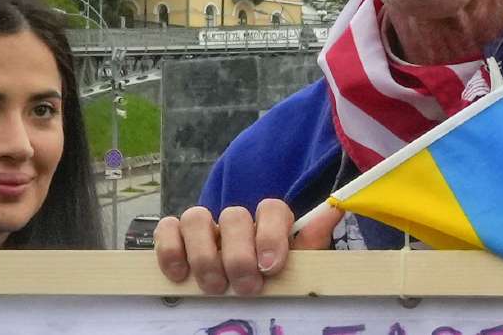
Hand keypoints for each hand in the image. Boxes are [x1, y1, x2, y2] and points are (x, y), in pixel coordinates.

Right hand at [154, 199, 342, 294]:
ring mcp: (204, 227)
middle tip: (246, 287)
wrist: (243, 293)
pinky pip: (166, 229)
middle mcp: (236, 220)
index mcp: (269, 222)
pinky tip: (180, 275)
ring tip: (215, 287)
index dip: (270, 234)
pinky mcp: (175, 238)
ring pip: (196, 217)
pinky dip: (169, 249)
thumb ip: (311, 242)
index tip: (271, 268)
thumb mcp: (297, 267)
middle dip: (238, 255)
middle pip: (233, 215)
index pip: (271, 208)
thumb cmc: (271, 281)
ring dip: (204, 254)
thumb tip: (336, 209)